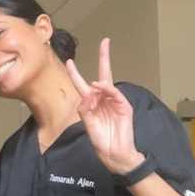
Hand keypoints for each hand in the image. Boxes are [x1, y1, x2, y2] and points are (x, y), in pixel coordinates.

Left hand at [66, 38, 143, 174]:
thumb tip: (88, 92)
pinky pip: (115, 94)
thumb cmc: (101, 142)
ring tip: (92, 89)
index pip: (83, 85)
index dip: (76, 74)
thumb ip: (85, 109)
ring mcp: (115, 102)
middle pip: (103, 75)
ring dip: (98, 85)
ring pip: (106, 85)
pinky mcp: (124, 106)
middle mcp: (103, 100)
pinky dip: (107, 89)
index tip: (70, 61)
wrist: (115, 153)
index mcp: (91, 105)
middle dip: (104, 58)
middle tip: (105, 41)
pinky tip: (100, 87)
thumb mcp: (88, 125)